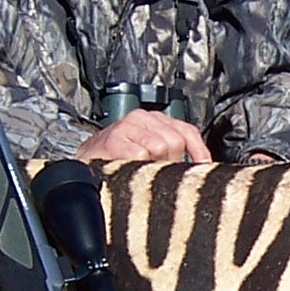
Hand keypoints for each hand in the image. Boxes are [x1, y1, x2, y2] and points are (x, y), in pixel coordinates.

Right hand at [76, 110, 212, 163]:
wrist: (85, 163)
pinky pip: (140, 155)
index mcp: (155, 120)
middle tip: (158, 172)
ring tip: (141, 171)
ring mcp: (127, 127)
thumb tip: (197, 168)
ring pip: (159, 148)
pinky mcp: (115, 139)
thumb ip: (171, 153)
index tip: (204, 167)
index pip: (186, 130)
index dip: (199, 150)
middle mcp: (142, 118)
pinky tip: (129, 170)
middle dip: (171, 161)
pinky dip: (138, 167)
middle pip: (175, 141)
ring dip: (153, 166)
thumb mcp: (149, 152)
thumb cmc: (117, 159)